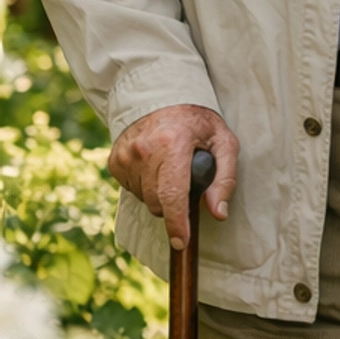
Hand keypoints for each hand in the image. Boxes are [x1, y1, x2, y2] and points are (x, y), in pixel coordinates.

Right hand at [108, 104, 238, 251]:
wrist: (161, 96)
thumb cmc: (198, 122)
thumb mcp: (224, 142)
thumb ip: (225, 178)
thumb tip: (218, 212)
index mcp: (172, 143)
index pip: (172, 194)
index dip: (178, 222)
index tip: (181, 241)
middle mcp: (143, 150)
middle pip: (157, 203)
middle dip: (174, 205)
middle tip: (187, 181)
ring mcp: (124, 156)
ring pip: (144, 199)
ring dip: (160, 194)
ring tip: (171, 168)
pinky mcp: (114, 161)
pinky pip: (132, 190)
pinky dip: (146, 186)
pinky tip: (155, 167)